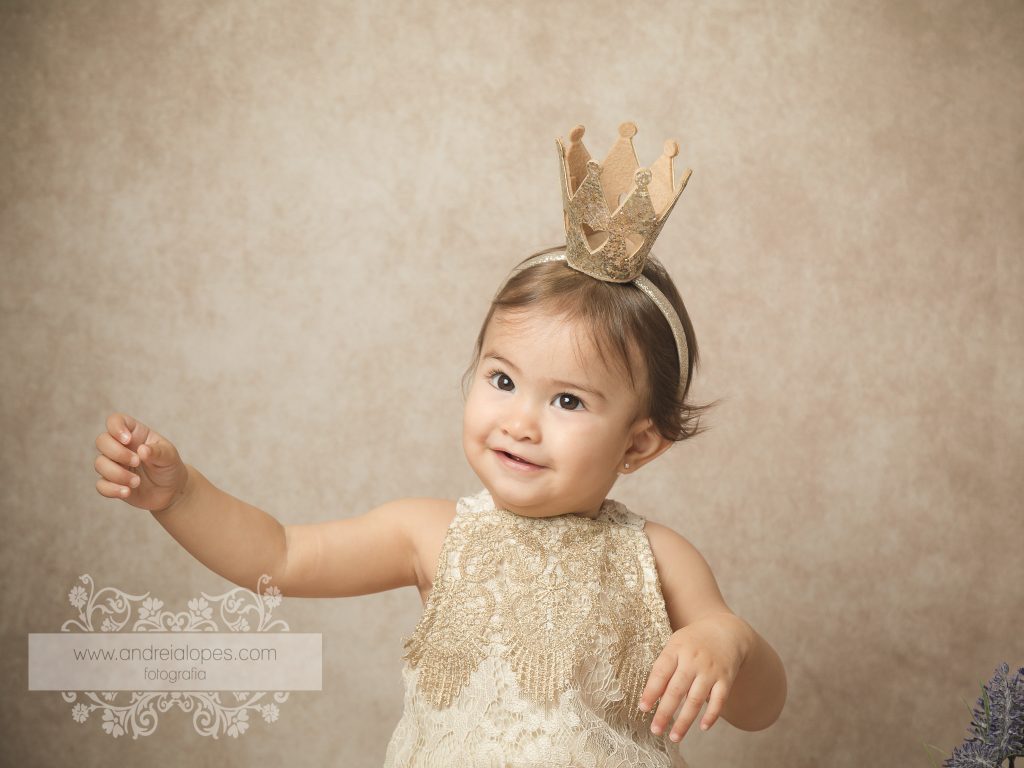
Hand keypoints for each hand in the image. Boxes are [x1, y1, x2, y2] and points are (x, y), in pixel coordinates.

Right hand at [94, 413, 188, 512]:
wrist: (171, 490)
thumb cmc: (169, 467)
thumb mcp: (170, 456)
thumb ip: (158, 452)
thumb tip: (142, 450)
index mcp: (134, 433)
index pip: (115, 421)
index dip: (116, 427)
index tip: (128, 440)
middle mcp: (120, 447)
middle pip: (102, 441)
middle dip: (117, 453)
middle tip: (137, 462)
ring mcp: (114, 464)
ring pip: (99, 464)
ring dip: (117, 474)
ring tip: (137, 482)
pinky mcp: (111, 483)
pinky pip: (101, 485)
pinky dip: (112, 489)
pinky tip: (127, 492)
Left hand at [638, 612, 752, 742]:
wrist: (725, 631)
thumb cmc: (692, 642)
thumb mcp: (675, 645)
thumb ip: (664, 668)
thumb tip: (652, 697)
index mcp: (676, 649)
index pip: (660, 672)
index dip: (651, 691)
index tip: (643, 708)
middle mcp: (693, 660)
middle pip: (676, 690)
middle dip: (665, 712)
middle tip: (655, 730)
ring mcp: (710, 670)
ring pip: (696, 700)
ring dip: (685, 721)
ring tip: (674, 737)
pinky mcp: (725, 679)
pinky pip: (719, 700)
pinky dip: (711, 715)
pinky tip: (703, 727)